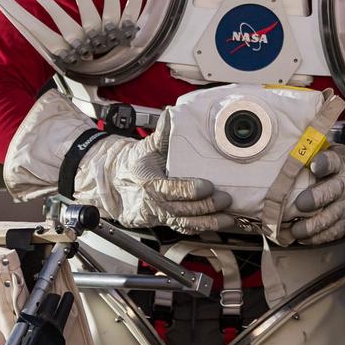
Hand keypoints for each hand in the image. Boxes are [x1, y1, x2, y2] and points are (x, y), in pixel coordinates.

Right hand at [83, 110, 233, 233]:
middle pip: (183, 209)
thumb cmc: (134, 163)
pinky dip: (201, 229)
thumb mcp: (145, 147)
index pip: (172, 189)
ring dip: (208, 222)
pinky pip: (184, 229)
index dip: (191, 189)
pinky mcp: (165, 222)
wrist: (116, 182)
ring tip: (228, 219)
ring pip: (185, 223)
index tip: (208, 186)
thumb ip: (161, 133)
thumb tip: (170, 114)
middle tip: (225, 199)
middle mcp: (154, 202)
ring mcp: (159, 215)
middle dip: (206, 206)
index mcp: (150, 182)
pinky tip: (217, 225)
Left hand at [289, 144, 344, 244]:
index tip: (314, 167)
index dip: (322, 164)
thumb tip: (302, 148)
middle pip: (326, 193)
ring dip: (309, 226)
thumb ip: (328, 152)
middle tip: (299, 204)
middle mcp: (344, 184)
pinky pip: (333, 232)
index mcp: (343, 163)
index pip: (331, 161)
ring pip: (327, 218)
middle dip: (311, 200)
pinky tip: (306, 238)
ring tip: (295, 231)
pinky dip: (318, 237)